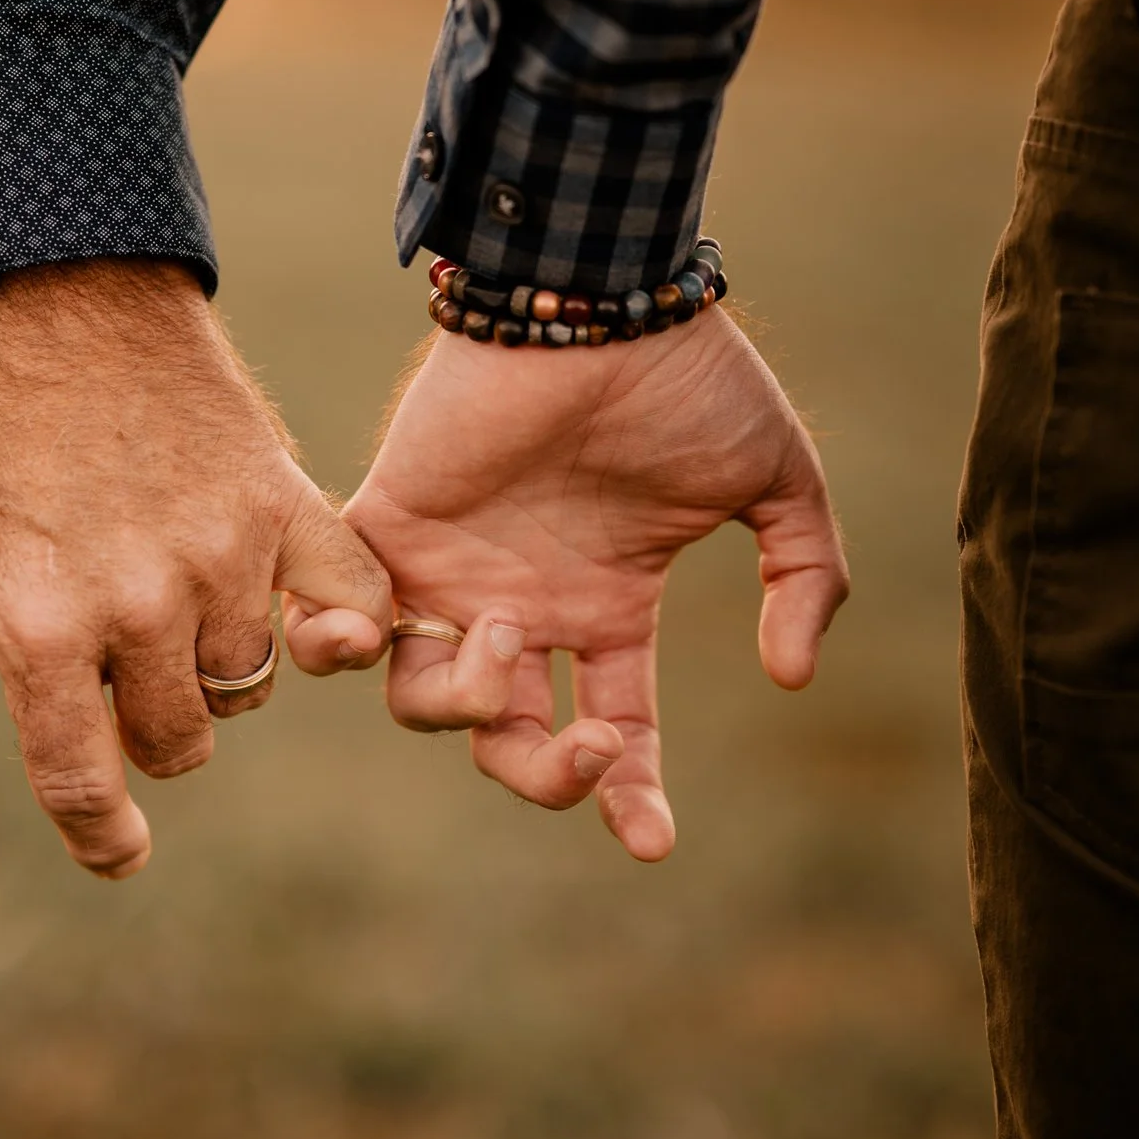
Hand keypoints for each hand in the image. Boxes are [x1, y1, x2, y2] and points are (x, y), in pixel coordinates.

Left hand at [0, 258, 392, 876]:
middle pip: (178, 742)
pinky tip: (305, 621)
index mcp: (42, 625)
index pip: (82, 781)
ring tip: (174, 596)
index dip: (102, 837)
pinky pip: (350, 609)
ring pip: (245, 684)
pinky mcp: (284, 505)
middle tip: (121, 657)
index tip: (121, 853)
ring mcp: (223, 555)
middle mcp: (140, 603)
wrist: (63, 296)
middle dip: (148, 725)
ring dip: (211, 667)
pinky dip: (338, 628)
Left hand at [345, 307, 846, 859]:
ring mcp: (453, 570)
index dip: (630, 794)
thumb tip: (794, 677)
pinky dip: (333, 647)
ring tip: (511, 635)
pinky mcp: (389, 525)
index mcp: (604, 606)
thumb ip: (805, 577)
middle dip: (547, 776)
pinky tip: (373, 640)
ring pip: (422, 702)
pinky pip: (333, 616)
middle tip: (593, 747)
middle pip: (508, 743)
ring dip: (469, 706)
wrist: (605, 296)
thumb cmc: (688, 377)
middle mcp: (523, 603)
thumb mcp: (777, 484)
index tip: (650, 842)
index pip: (612, 730)